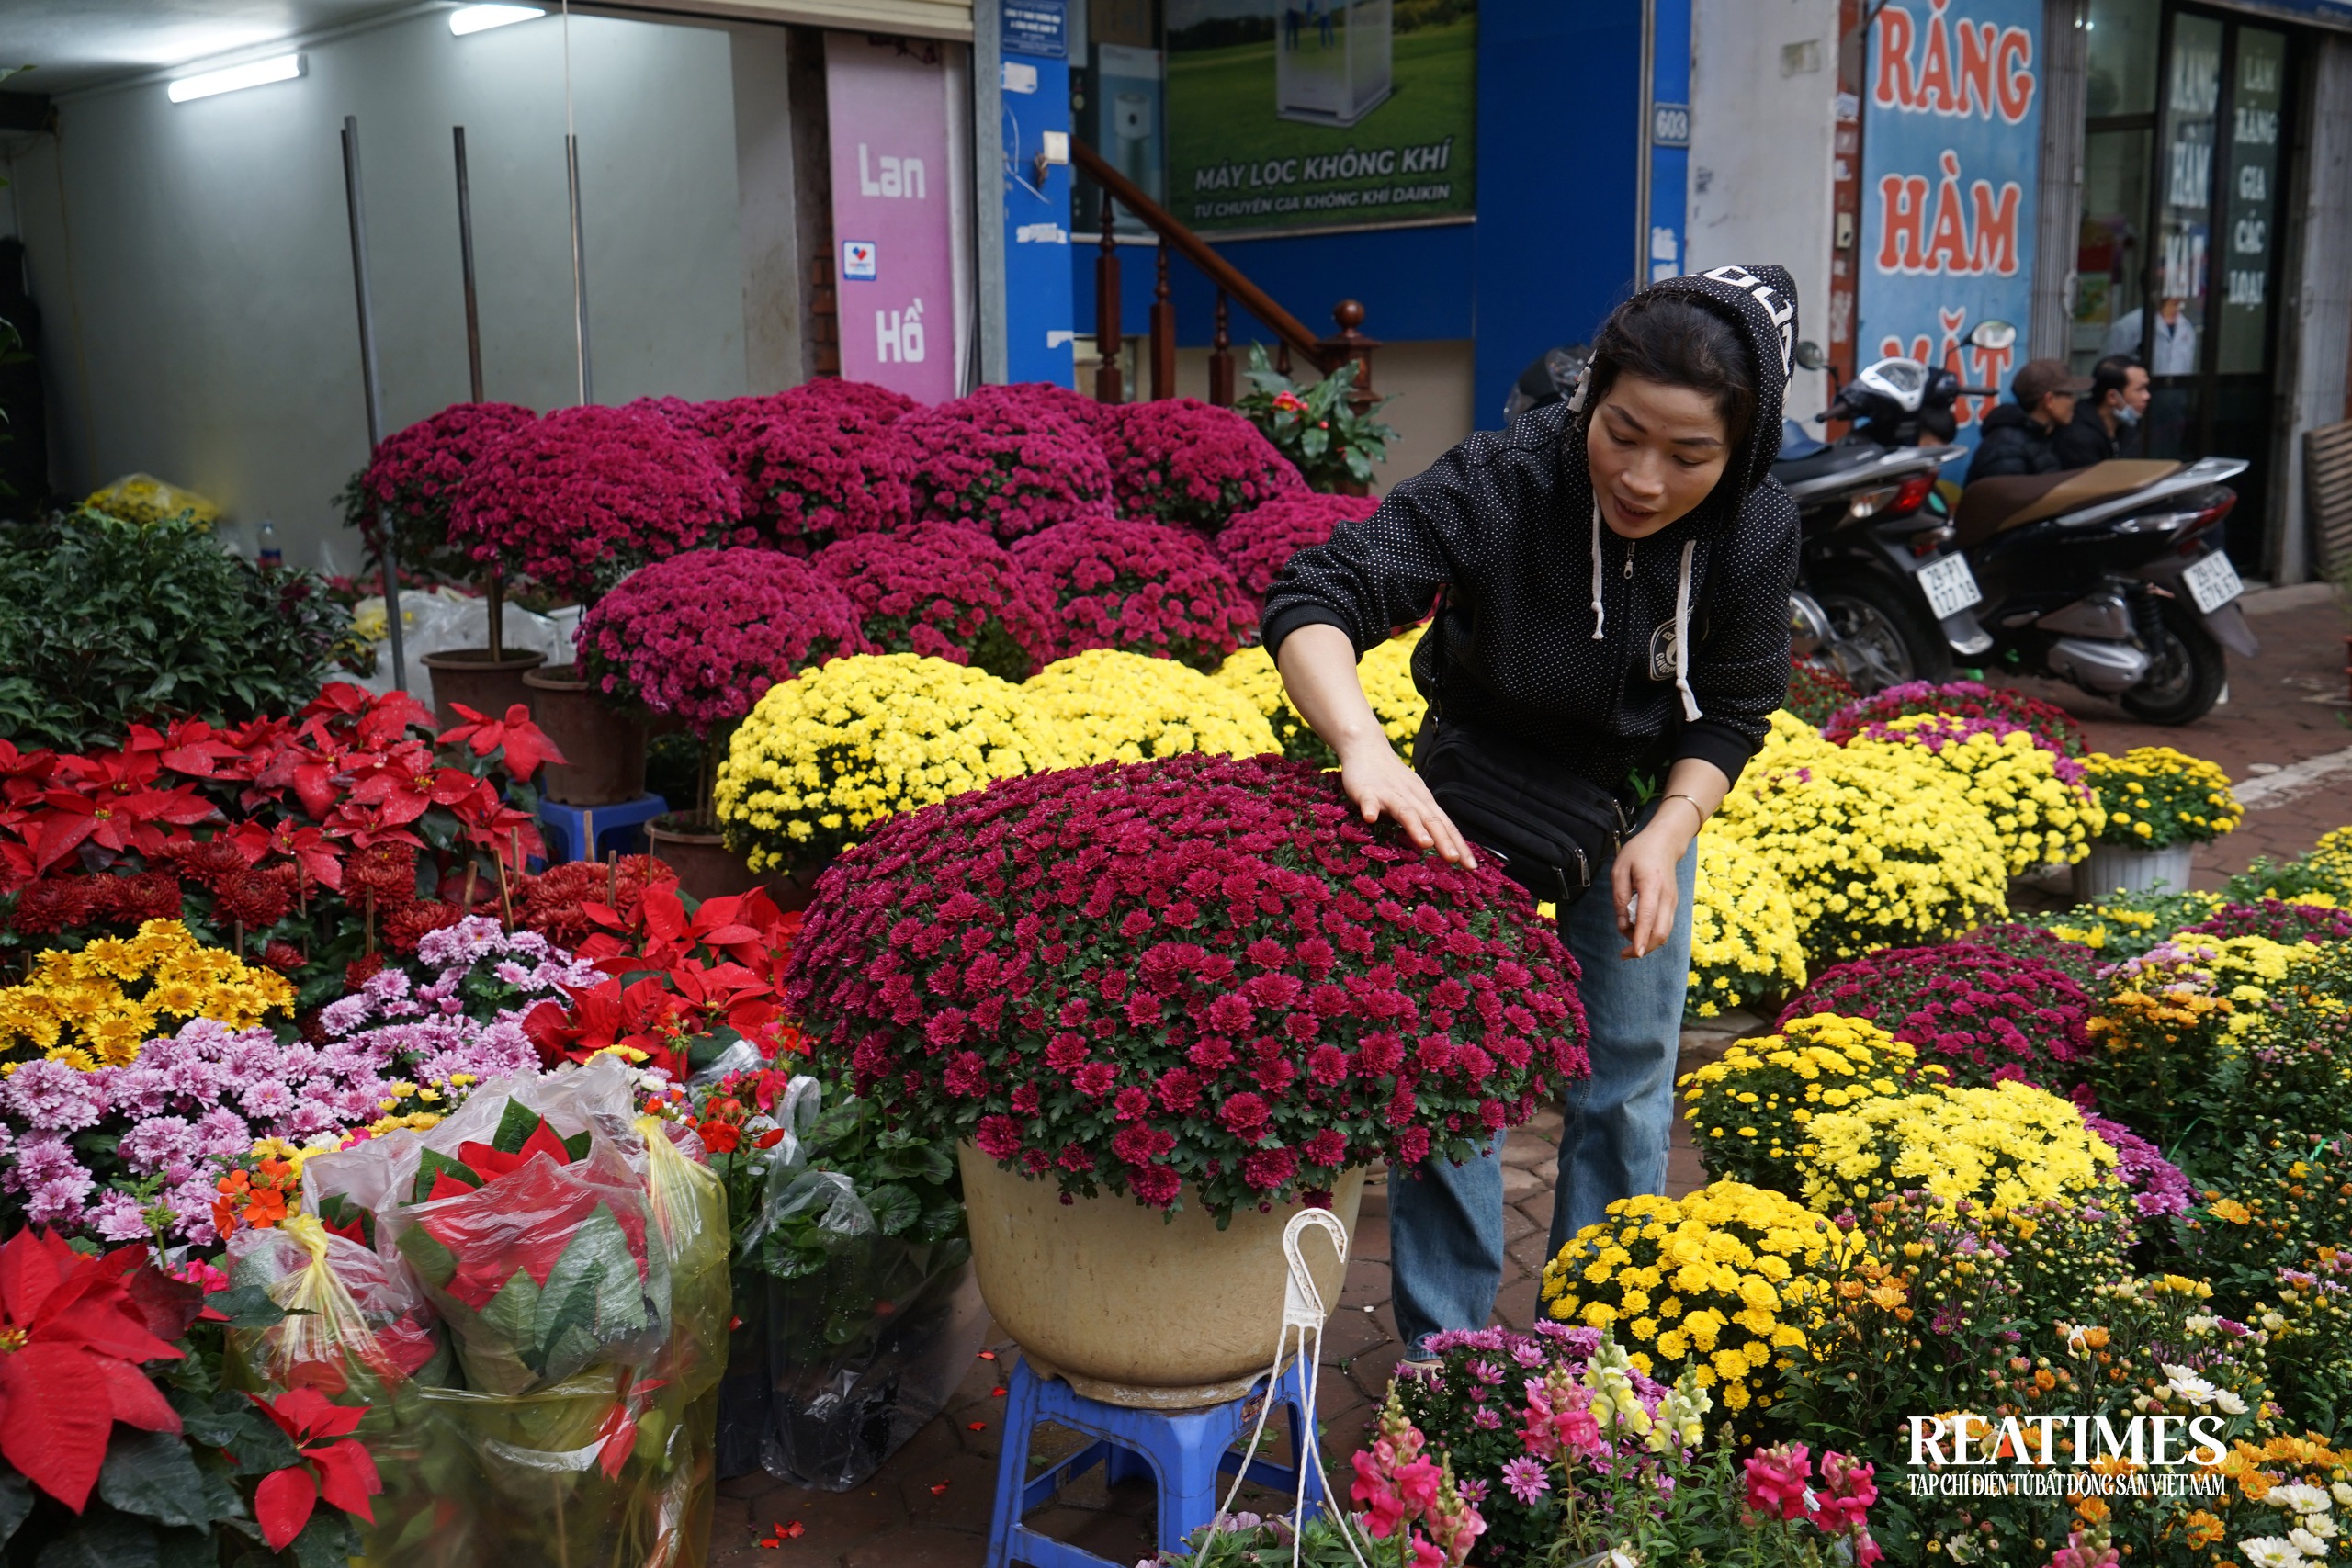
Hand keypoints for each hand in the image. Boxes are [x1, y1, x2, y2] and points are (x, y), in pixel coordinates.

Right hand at [1335, 741, 1475, 868]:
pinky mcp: (1367, 791)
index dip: (1459, 845)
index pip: (1446, 825)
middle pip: (1431, 820)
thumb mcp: (1413, 797)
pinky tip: (1370, 819)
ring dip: (1416, 828)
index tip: (1471, 866)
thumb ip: (1424, 818)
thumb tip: (1440, 843)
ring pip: (1406, 812)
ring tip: (1425, 843)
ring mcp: (1389, 794)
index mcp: (1424, 802)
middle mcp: (1411, 798)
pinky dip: (1370, 809)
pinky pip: (1369, 801)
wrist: (1367, 747)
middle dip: (1444, 840)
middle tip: (1454, 859)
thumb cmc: (1391, 777)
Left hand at [1611, 824, 1682, 958]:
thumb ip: (1619, 896)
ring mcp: (1673, 902)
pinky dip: (1650, 933)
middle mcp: (1667, 897)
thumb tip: (1622, 923)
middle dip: (1643, 948)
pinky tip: (1635, 927)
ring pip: (1664, 933)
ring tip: (1626, 931)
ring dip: (1645, 941)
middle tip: (1623, 953)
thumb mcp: (1620, 869)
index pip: (1647, 917)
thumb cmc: (1639, 853)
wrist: (1665, 843)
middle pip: (1660, 932)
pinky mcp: (1672, 905)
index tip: (1635, 953)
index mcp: (1652, 885)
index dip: (1641, 937)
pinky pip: (1663, 926)